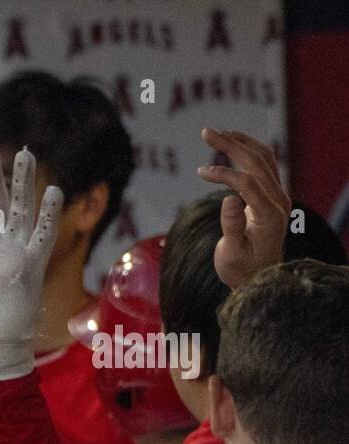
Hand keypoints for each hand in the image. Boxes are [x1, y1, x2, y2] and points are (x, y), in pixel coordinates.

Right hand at [197, 128, 291, 288]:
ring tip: (216, 132)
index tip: (200, 172)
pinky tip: (231, 143)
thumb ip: (231, 227)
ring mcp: (278, 196)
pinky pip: (264, 164)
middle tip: (205, 131)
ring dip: (239, 142)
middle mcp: (278, 201)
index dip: (224, 174)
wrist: (259, 277)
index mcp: (269, 216)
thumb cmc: (240, 270)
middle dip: (230, 144)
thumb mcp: (231, 255)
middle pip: (256, 162)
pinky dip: (247, 150)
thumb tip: (229, 199)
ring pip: (263, 158)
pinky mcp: (273, 194)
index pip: (247, 183)